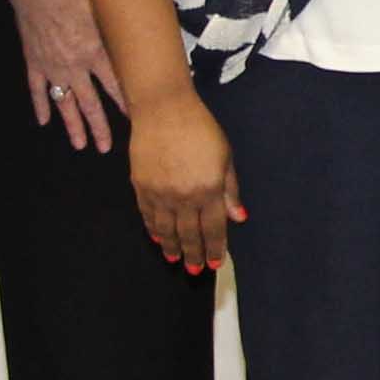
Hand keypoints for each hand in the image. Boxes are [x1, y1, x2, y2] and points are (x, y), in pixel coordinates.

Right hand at [0, 0, 125, 154]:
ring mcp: (52, 66)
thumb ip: (121, 22)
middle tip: (106, 148)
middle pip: (90, 103)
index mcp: (96, 52)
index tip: (138, 122)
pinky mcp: (33, 61)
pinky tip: (44, 121)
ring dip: (72, 125)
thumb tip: (147, 24)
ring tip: (80, 145)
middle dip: (100, 127)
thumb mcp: (105, 4)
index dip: (127, 105)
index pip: (116, 86)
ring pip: (64, 103)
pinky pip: (36, 89)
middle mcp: (75, 65)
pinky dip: (40, 106)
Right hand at [126, 88, 243, 269]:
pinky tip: (157, 238)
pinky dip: (153, 229)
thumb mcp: (225, 156)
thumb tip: (238, 218)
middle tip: (196, 270)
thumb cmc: (200, 128)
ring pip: (166, 229)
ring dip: (172, 247)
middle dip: (194, 255)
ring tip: (175, 259)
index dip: (215, 248)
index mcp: (209, 189)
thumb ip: (230, 190)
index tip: (215, 263)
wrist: (164, 109)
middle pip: (189, 234)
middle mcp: (184, 196)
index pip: (214, 228)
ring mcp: (160, 193)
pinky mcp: (141, 186)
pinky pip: (148, 215)